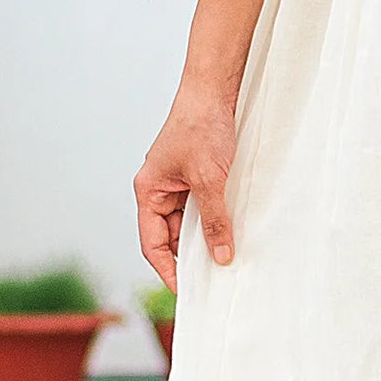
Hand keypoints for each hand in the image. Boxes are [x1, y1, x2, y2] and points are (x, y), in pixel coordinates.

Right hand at [135, 87, 240, 293]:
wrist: (214, 90)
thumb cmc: (201, 127)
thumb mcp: (209, 180)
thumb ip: (214, 220)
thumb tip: (220, 256)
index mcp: (149, 191)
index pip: (153, 243)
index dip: (167, 269)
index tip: (187, 290)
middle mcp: (158, 189)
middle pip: (170, 235)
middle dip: (190, 256)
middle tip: (214, 278)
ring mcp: (177, 182)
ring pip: (189, 222)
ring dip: (206, 236)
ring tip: (226, 256)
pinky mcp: (195, 175)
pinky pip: (202, 206)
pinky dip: (215, 218)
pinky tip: (232, 229)